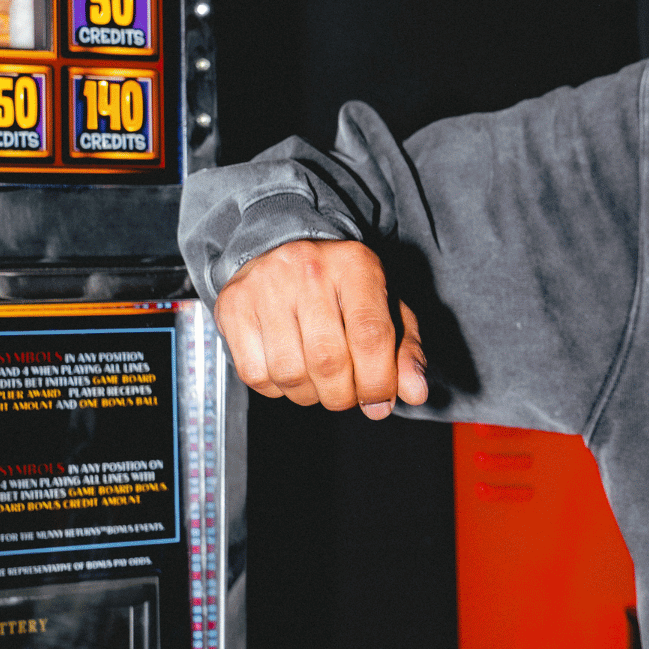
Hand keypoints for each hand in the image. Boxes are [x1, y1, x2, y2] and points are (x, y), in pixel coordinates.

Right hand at [214, 240, 427, 419]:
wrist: (281, 246)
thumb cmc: (341, 286)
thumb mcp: (384, 305)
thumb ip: (405, 350)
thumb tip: (415, 393)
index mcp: (355, 265)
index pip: (370, 335)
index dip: (378, 380)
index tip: (380, 401)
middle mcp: (307, 270)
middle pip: (328, 361)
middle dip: (344, 396)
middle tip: (350, 395)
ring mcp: (265, 287)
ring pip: (290, 374)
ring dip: (311, 396)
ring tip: (320, 382)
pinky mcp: (233, 306)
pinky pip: (256, 375)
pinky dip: (277, 389)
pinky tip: (290, 370)